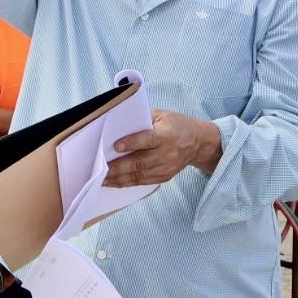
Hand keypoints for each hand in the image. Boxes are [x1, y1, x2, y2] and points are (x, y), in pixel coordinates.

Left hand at [104, 109, 221, 186]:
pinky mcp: (164, 177)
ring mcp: (166, 168)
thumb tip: (119, 124)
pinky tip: (115, 182)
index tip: (116, 146)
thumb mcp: (162, 115)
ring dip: (119, 179)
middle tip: (100, 170)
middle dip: (118, 167)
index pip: (147, 140)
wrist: (198, 143)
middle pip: (140, 162)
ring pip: (139, 176)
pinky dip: (127, 183)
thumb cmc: (177, 125)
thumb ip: (142, 119)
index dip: (132, 143)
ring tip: (102, 179)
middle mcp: (167, 154)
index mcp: (167, 135)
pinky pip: (142, 182)